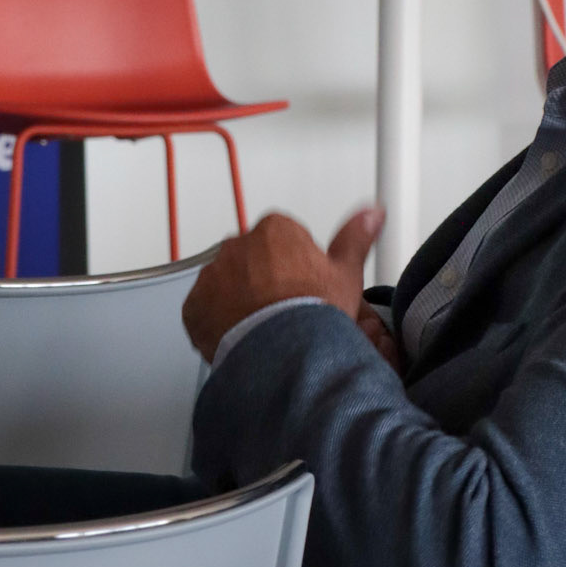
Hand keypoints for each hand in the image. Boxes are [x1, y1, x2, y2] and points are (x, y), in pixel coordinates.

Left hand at [183, 206, 385, 362]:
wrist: (282, 353)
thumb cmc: (312, 313)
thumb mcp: (346, 273)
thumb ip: (355, 237)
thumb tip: (371, 213)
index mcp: (275, 231)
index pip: (282, 242)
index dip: (296, 269)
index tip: (303, 289)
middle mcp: (238, 246)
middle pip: (252, 261)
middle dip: (262, 281)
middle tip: (283, 311)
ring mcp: (212, 275)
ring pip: (226, 284)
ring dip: (237, 300)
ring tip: (262, 329)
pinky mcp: (194, 305)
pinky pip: (203, 309)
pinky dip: (215, 322)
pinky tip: (240, 337)